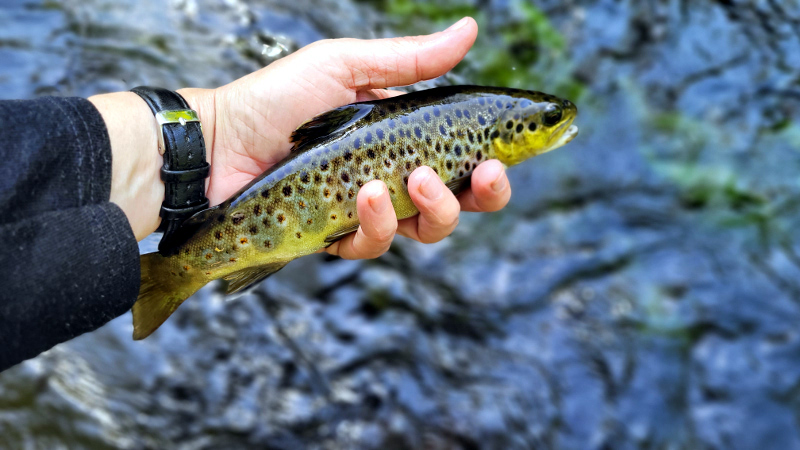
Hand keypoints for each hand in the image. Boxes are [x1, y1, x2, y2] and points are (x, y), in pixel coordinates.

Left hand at [96, 17, 512, 254]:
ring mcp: (366, 210)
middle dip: (482, 195)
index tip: (503, 155)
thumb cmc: (276, 99)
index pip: (465, 158)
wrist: (217, 143)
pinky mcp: (338, 237)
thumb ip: (410, 58)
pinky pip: (374, 245)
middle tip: (480, 175)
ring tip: (410, 179)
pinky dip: (375, 224)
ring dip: (433, 208)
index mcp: (403, 137)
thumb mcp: (345, 65)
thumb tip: (470, 30)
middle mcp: (392, 177)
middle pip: (459, 203)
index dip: (493, 164)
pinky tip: (362, 197)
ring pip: (426, 230)